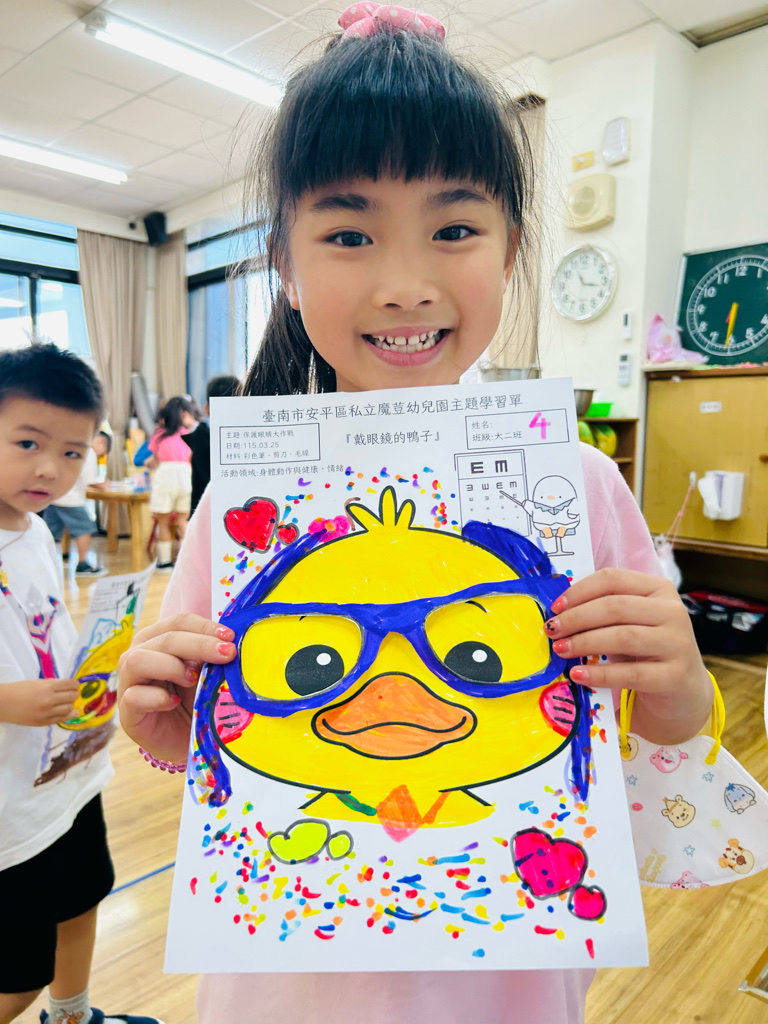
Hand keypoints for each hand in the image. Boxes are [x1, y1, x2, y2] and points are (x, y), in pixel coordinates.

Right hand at [0, 677, 79, 725]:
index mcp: (47, 687)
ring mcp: (47, 713)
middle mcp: (50, 700)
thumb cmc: (19, 690)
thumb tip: (67, 686)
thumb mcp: (37, 682)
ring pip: (69, 709)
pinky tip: (72, 712)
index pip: (70, 685)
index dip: (75, 684)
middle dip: (74, 693)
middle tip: (73, 693)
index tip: (75, 685)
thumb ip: (52, 684)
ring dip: (71, 704)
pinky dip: (69, 715)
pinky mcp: (44, 722)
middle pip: (72, 697)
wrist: (3, 704)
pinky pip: (62, 719)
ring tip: (69, 702)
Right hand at [117, 613, 236, 762]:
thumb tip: (230, 642)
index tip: (230, 638)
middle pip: (165, 638)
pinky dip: (158, 698)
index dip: (205, 627)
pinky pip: (133, 697)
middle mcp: (138, 655)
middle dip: (200, 644)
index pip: (179, 622)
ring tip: (193, 679)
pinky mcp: (127, 712)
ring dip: (171, 666)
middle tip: (227, 654)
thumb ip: (212, 656)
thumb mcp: (207, 674)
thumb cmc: (197, 701)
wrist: (189, 740)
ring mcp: (128, 683)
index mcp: (158, 639)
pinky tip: (175, 703)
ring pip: (138, 660)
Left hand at [545, 569, 712, 742]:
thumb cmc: (646, 650)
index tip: (555, 607)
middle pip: (615, 607)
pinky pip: (630, 673)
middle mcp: (673, 611)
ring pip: (623, 637)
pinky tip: (578, 675)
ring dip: (585, 643)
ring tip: (560, 650)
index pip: (613, 579)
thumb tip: (558, 612)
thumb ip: (603, 612)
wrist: (683, 689)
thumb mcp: (628, 623)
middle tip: (552, 630)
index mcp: (659, 589)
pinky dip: (599, 674)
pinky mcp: (674, 676)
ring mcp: (677, 643)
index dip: (579, 591)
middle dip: (577, 618)